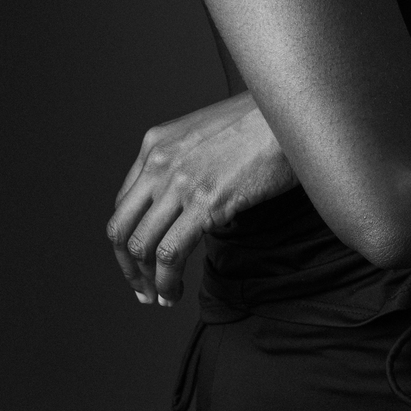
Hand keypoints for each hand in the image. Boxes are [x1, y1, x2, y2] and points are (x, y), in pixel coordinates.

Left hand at [106, 91, 296, 306]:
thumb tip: (186, 203)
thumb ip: (185, 162)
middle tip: (143, 289)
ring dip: (148, 281)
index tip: (140, 262)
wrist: (289, 113)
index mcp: (156, 143)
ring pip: (141, 247)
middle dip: (129, 267)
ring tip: (162, 297)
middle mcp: (159, 161)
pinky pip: (170, 255)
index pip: (124, 204)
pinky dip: (167, 282)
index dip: (127, 241)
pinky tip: (176, 292)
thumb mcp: (206, 133)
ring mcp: (180, 182)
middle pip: (121, 229)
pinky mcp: (205, 203)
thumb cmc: (259, 122)